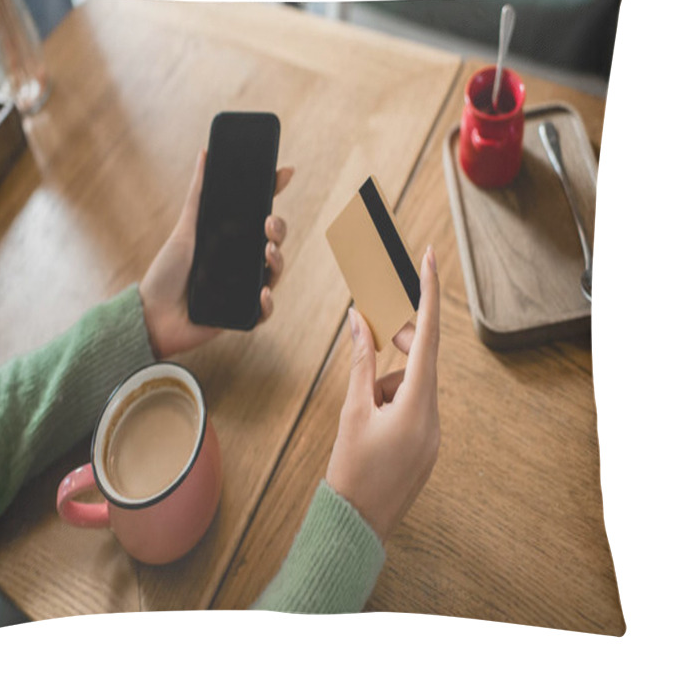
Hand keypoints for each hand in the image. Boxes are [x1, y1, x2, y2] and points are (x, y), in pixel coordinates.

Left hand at [139, 149, 293, 359]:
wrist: (153, 314)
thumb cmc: (168, 272)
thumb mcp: (185, 229)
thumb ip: (198, 194)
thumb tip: (205, 153)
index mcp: (232, 240)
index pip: (260, 215)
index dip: (274, 193)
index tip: (284, 173)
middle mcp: (242, 263)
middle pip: (273, 242)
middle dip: (279, 229)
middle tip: (268, 222)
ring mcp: (245, 289)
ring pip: (274, 273)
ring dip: (278, 260)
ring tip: (267, 251)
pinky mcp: (243, 315)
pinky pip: (264, 309)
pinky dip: (267, 302)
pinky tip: (262, 292)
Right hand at [325, 245, 440, 541]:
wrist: (356, 525)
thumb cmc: (350, 470)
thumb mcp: (352, 410)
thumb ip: (359, 361)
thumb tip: (360, 321)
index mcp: (418, 405)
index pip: (428, 336)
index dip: (428, 293)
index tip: (430, 258)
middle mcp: (434, 416)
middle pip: (420, 360)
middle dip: (395, 345)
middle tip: (368, 330)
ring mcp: (432, 433)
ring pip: (410, 386)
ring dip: (383, 385)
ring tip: (358, 413)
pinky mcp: (425, 445)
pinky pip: (411, 407)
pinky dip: (388, 403)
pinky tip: (366, 428)